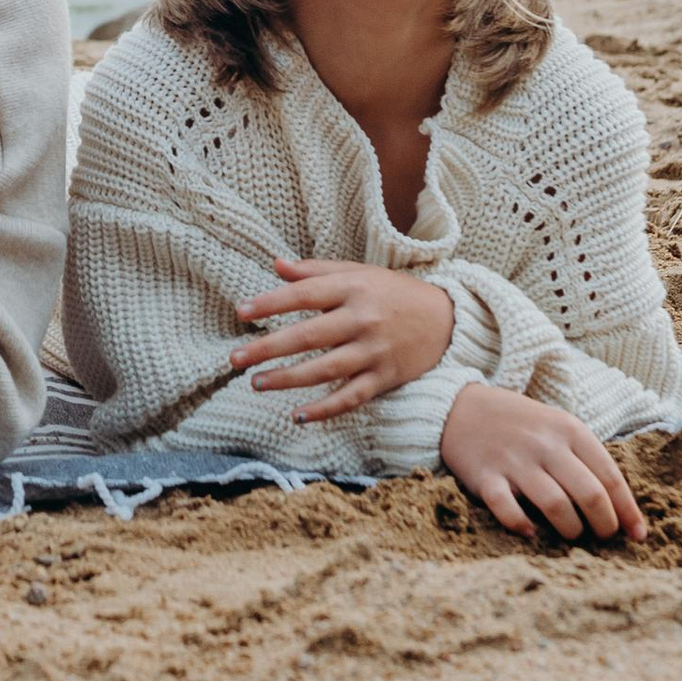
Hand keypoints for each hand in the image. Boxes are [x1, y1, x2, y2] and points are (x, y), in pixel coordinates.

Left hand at [230, 258, 457, 418]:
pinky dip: (325, 409)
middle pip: (309, 335)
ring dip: (288, 379)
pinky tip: (298, 415)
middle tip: (235, 358)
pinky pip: (351, 397)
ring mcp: (374, 351)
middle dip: (268, 347)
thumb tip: (276, 265)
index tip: (241, 312)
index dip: (271, 303)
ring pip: (325, 369)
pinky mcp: (384, 378)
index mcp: (353, 289)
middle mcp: (362, 320)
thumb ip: (316, 271)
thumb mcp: (358, 273)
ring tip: (257, 383)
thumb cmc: (393, 293)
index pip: (305, 295)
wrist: (446, 319)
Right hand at [438, 380, 646, 544]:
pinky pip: (507, 508)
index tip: (637, 535)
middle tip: (605, 538)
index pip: (609, 476)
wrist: (461, 407)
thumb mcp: (559, 428)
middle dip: (604, 525)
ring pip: (556, 505)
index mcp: (570, 430)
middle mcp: (545, 445)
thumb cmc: (521, 425)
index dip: (627, 510)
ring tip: (572, 534)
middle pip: (589, 494)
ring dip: (571, 529)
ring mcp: (514, 460)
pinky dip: (521, 525)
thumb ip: (585, 460)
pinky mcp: (485, 476)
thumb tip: (618, 507)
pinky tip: (530, 532)